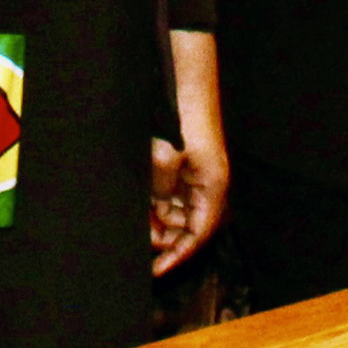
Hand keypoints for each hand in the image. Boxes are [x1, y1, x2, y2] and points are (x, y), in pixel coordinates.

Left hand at [149, 34, 228, 276]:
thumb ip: (160, 191)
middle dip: (163, 237)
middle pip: (186, 226)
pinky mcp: (184, 162)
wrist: (185, 78)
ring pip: (175, 211)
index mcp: (212, 188)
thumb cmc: (182, 116)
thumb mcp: (164, 158)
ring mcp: (195, 174)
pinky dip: (154, 202)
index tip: (156, 270)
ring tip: (135, 224)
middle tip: (137, 242)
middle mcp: (207, 185)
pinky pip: (169, 192)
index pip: (198, 235)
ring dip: (156, 220)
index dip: (178, 255)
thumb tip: (156, 214)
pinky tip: (138, 203)